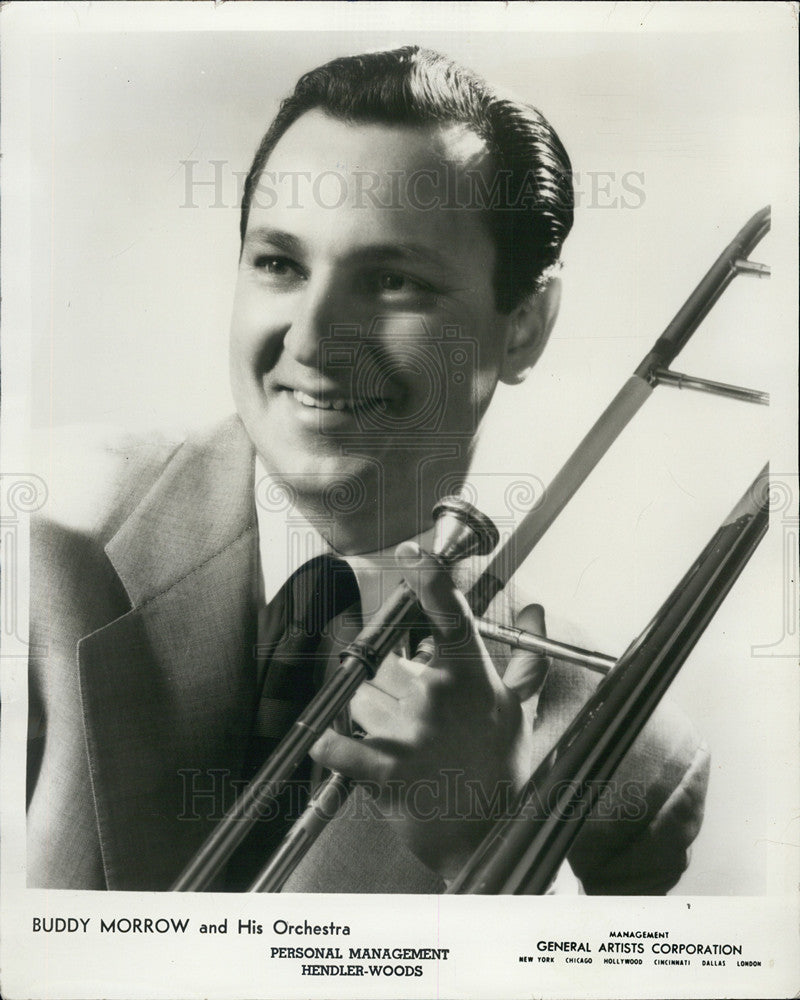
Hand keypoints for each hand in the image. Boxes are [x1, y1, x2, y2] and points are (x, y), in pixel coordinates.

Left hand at [310, 540, 551, 878]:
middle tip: (421, 723)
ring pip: (360, 701)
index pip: (450, 616)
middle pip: (386, 668)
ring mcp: (411, 732)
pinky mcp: (384, 770)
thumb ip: (524, 659)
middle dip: (392, 691)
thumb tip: (538, 611)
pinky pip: (337, 746)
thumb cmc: (501, 769)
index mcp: (471, 676)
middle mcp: (439, 696)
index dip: (430, 580)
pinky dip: (329, 748)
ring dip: (370, 721)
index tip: (412, 552)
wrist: (485, 836)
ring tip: (403, 747)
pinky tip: (332, 749)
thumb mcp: (517, 710)